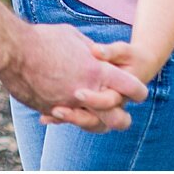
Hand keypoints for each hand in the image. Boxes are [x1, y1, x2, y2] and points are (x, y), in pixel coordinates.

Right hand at [0, 23, 148, 133]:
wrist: (13, 50)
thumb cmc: (43, 38)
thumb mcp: (73, 37)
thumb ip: (91, 51)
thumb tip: (97, 55)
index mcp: (99, 72)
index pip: (134, 89)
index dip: (137, 90)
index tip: (130, 87)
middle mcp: (89, 92)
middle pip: (119, 119)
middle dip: (119, 116)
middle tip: (112, 107)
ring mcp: (70, 105)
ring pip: (94, 125)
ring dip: (93, 118)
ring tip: (83, 106)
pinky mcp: (52, 110)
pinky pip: (67, 119)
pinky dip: (66, 114)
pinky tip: (59, 106)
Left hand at [40, 41, 162, 126]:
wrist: (130, 68)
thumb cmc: (128, 57)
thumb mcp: (122, 51)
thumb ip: (109, 52)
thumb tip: (95, 50)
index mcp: (123, 94)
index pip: (110, 103)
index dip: (96, 100)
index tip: (77, 93)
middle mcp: (112, 107)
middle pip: (97, 121)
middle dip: (78, 117)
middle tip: (58, 109)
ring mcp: (101, 110)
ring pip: (86, 123)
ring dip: (67, 119)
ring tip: (49, 112)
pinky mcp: (89, 108)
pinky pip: (75, 117)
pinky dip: (59, 118)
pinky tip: (43, 117)